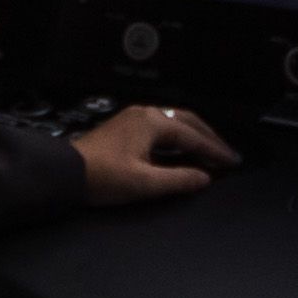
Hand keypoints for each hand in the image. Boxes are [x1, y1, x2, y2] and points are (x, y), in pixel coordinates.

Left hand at [70, 105, 239, 205]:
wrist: (64, 173)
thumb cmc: (103, 177)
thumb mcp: (144, 183)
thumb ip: (178, 180)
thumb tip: (204, 178)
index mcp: (152, 122)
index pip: (193, 136)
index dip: (214, 150)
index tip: (233, 161)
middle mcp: (145, 114)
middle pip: (187, 121)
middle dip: (209, 137)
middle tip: (226, 154)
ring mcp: (133, 118)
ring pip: (174, 122)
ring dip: (194, 135)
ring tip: (209, 151)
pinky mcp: (125, 127)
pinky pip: (161, 127)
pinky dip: (178, 137)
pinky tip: (182, 149)